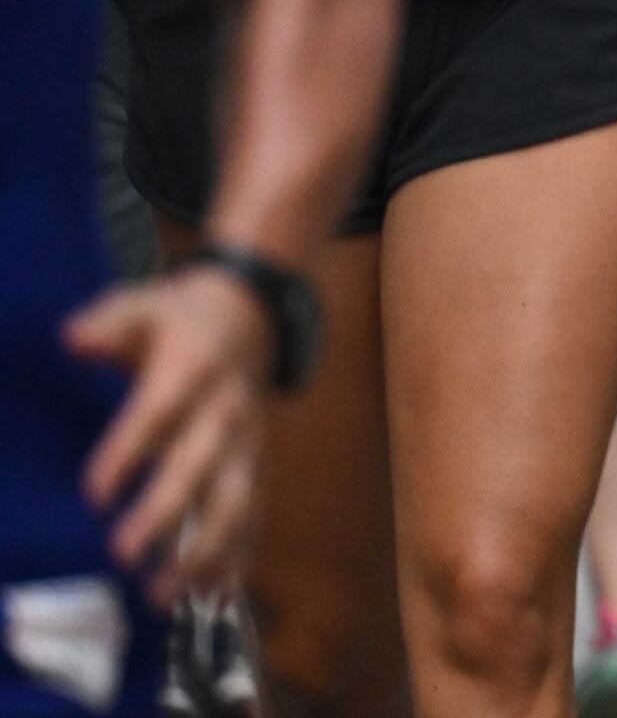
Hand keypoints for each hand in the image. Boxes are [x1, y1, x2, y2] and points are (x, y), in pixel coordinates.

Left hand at [65, 266, 278, 593]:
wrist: (255, 317)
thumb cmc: (180, 319)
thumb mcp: (144, 306)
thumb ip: (108, 324)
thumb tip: (72, 339)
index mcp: (195, 368)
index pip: (159, 413)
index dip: (128, 452)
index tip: (94, 495)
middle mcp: (226, 412)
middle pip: (198, 467)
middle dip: (164, 513)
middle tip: (122, 555)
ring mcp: (246, 444)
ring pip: (232, 502)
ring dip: (202, 551)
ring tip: (162, 595)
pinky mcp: (255, 468)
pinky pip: (251, 518)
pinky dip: (236, 560)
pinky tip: (214, 600)